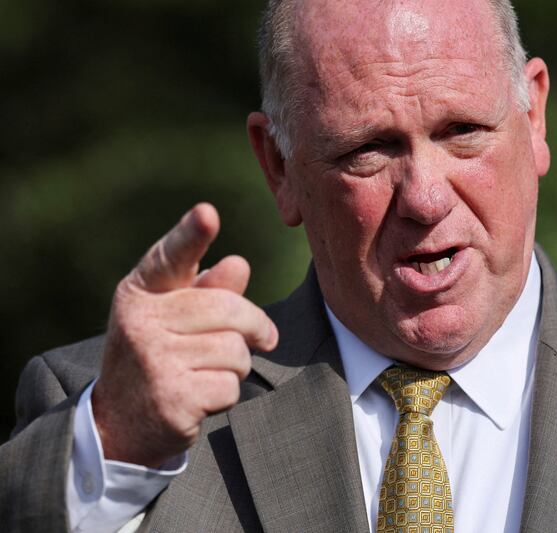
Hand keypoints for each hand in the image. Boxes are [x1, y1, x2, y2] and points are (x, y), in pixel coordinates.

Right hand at [92, 203, 276, 467]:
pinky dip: (226, 396)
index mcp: (140, 293)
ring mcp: (153, 361)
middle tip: (261, 339)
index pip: (170, 258)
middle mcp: (140, 322)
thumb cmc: (157, 356)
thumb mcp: (174, 318)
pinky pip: (230, 386)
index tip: (207, 214)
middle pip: (229, 308)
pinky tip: (199, 399)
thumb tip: (238, 263)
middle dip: (255, 326)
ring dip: (236, 366)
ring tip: (206, 373)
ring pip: (236, 350)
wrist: (119, 425)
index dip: (191, 235)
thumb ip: (208, 290)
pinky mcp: (171, 399)